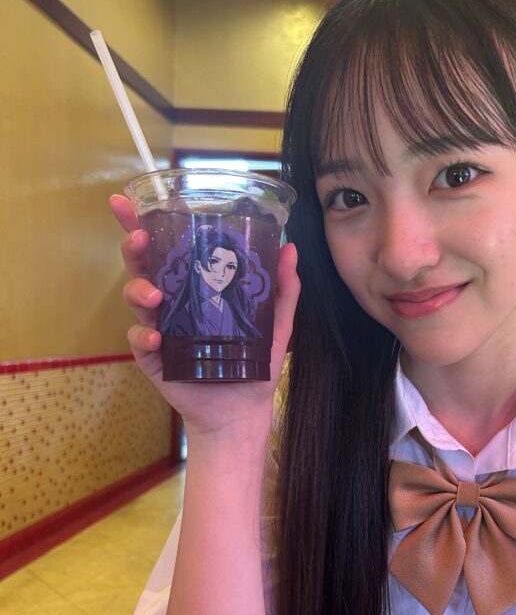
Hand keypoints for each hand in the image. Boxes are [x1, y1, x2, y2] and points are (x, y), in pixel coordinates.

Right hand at [110, 195, 300, 436]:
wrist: (243, 412)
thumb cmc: (255, 367)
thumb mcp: (275, 325)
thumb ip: (282, 289)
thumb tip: (290, 248)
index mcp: (195, 287)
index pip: (166, 249)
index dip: (142, 224)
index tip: (126, 201)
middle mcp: (173, 303)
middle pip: (142, 266)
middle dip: (134, 248)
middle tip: (138, 239)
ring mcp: (160, 329)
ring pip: (136, 298)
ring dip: (139, 291)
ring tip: (156, 297)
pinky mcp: (154, 358)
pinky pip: (138, 341)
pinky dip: (144, 337)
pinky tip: (158, 338)